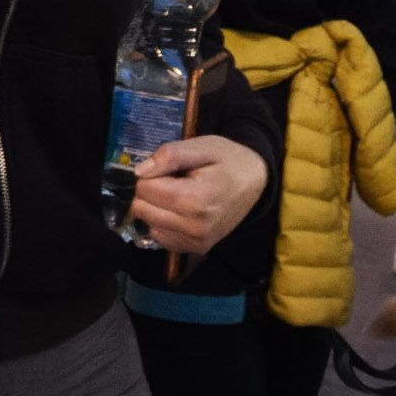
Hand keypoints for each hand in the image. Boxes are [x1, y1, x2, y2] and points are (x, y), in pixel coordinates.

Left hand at [129, 133, 267, 252]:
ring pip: (149, 224)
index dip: (152, 174)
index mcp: (194, 200)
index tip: (171, 169)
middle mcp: (194, 228)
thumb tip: (139, 173)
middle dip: (152, 192)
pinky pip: (161, 237)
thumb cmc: (228, 159)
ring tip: (181, 195)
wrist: (255, 181)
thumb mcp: (201, 146)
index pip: (144, 189)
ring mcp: (195, 242)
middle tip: (175, 181)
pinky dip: (165, 222)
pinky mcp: (196, 249)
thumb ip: (170, 155)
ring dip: (157, 208)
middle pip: (142, 209)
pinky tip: (182, 210)